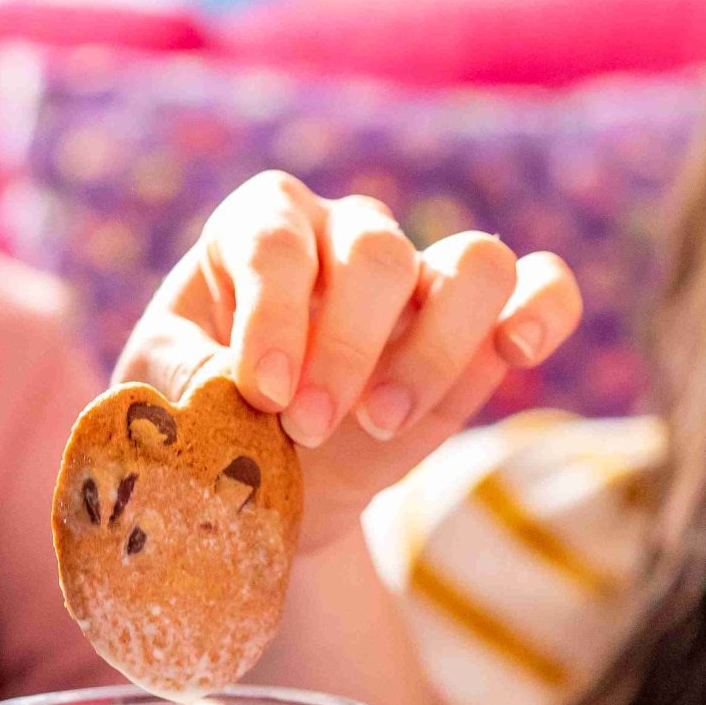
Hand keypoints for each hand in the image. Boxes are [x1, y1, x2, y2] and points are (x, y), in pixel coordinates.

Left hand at [116, 171, 583, 551]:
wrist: (259, 478)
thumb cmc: (199, 413)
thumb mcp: (161, 391)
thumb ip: (183, 376)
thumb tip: (231, 385)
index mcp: (259, 225)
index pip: (276, 241)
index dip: (272, 315)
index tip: (261, 393)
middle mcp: (345, 234)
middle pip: (376, 252)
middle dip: (345, 348)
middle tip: (306, 427)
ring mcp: (421, 275)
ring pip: (472, 262)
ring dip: (434, 348)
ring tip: (383, 420)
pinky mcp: (480, 328)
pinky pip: (539, 286)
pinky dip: (544, 308)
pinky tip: (517, 351)